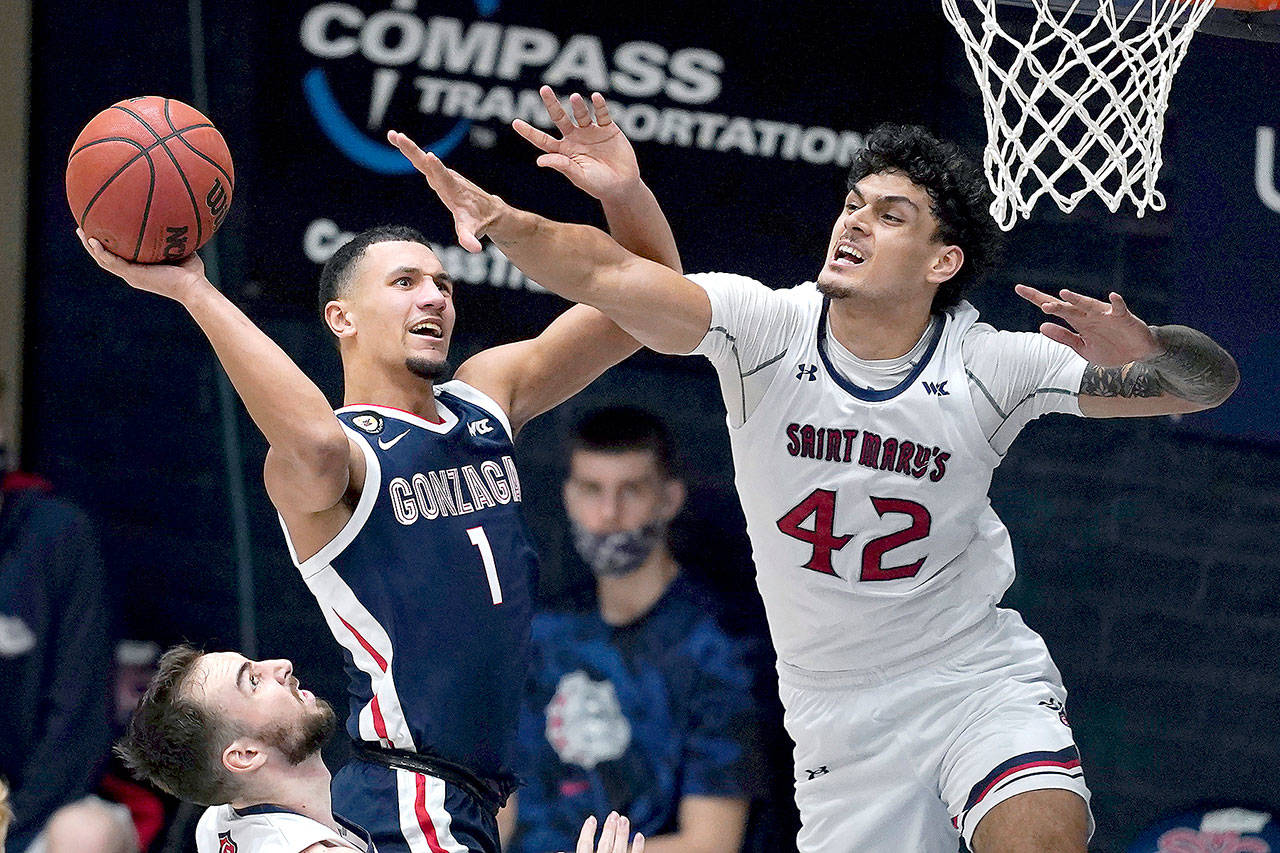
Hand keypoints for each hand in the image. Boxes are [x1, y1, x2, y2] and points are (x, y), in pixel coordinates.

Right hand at [77, 228, 206, 301]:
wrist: (193, 287)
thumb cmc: (192, 272)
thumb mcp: (181, 249)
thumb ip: (174, 237)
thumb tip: (176, 217)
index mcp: (140, 269)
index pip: (120, 256)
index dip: (109, 245)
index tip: (102, 231)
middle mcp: (132, 273)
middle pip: (106, 257)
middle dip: (93, 244)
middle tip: (83, 228)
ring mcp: (131, 275)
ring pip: (104, 260)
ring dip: (91, 246)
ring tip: (81, 231)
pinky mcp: (133, 275)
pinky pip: (112, 262)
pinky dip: (102, 252)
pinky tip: (93, 240)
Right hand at [388, 130, 502, 253]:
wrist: (490, 210)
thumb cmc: (479, 221)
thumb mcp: (473, 231)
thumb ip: (470, 239)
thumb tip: (474, 249)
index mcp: (454, 190)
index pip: (444, 178)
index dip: (437, 168)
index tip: (430, 157)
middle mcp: (448, 179)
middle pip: (428, 163)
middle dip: (414, 151)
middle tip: (398, 137)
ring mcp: (443, 175)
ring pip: (423, 160)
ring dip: (408, 147)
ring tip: (393, 135)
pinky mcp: (439, 175)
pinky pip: (423, 162)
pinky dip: (411, 152)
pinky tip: (399, 141)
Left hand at [513, 87, 639, 203]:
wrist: (623, 185)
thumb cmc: (599, 185)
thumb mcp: (580, 177)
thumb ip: (563, 166)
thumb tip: (540, 161)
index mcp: (564, 151)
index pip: (543, 140)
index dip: (529, 132)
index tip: (515, 123)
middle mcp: (575, 138)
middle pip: (559, 117)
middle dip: (552, 103)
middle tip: (544, 89)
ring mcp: (591, 131)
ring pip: (581, 113)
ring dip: (578, 105)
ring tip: (575, 98)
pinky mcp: (608, 128)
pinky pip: (602, 114)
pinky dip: (599, 105)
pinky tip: (596, 98)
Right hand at [570, 812, 644, 852]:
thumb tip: (558, 850)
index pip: (584, 846)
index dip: (587, 832)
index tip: (591, 818)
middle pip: (605, 845)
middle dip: (609, 829)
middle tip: (614, 814)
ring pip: (620, 850)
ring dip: (622, 834)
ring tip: (624, 819)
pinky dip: (638, 847)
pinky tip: (640, 835)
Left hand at [1014, 284, 1161, 366]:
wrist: (1137, 355)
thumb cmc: (1110, 349)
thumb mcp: (1082, 348)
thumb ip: (1063, 337)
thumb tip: (1041, 326)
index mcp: (1078, 322)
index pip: (1054, 308)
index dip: (1036, 299)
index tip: (1018, 289)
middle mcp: (1089, 315)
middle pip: (1068, 306)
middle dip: (1054, 304)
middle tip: (1041, 304)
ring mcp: (1106, 315)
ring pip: (1089, 305)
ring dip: (1078, 300)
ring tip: (1064, 294)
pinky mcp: (1123, 318)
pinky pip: (1119, 308)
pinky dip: (1116, 303)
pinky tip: (1112, 296)